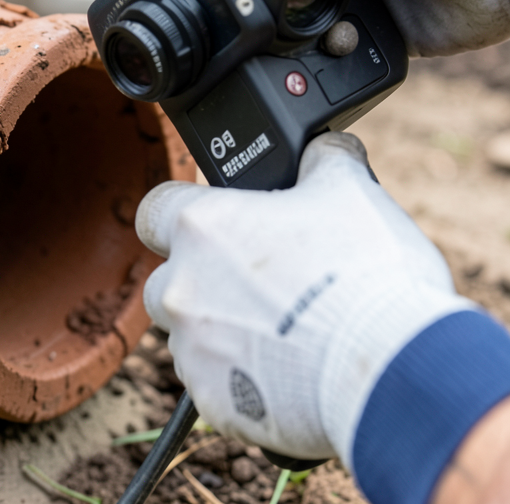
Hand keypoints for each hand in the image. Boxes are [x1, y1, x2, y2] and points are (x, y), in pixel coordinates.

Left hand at [138, 132, 472, 462]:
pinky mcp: (211, 399)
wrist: (392, 370)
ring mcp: (191, 347)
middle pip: (167, 278)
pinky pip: (213, 383)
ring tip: (282, 331)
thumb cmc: (367, 276)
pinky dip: (239, 378)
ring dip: (219, 330)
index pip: (154, 210)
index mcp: (202, 228)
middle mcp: (182, 286)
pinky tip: (286, 370)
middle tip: (256, 284)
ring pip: (187, 333)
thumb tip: (325, 147)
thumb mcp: (352, 191)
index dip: (178, 213)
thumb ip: (323, 160)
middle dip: (200, 279)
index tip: (209, 223)